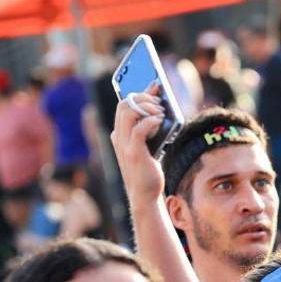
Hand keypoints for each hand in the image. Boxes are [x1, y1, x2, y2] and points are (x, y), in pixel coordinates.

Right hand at [110, 84, 166, 208]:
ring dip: (148, 107)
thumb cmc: (148, 171)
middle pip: (125, 104)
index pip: (124, 104)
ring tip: (162, 113)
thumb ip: (149, 130)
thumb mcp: (148, 146)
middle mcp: (118, 137)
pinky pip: (140, 128)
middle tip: (160, 104)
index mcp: (119, 134)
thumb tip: (161, 109)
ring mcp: (124, 145)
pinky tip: (161, 122)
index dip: (140, 92)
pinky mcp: (134, 153)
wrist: (145, 195)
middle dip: (144, 98)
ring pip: (130, 111)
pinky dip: (151, 121)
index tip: (155, 86)